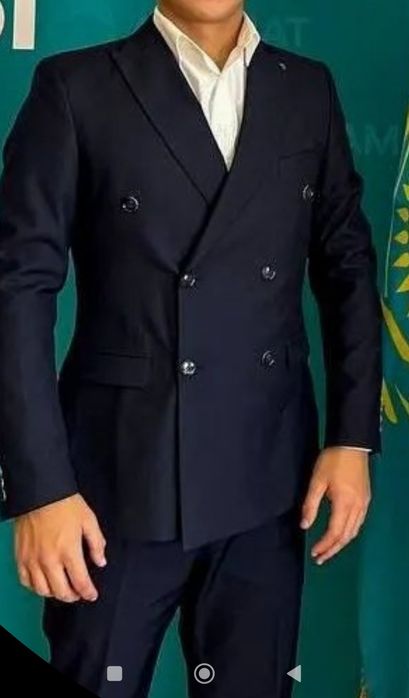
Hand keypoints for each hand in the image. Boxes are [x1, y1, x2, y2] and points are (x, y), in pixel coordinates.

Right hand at [14, 494, 106, 602]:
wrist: (40, 492)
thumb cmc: (65, 504)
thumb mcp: (89, 520)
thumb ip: (97, 543)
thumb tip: (101, 561)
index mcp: (69, 551)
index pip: (80, 582)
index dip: (88, 592)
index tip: (92, 595)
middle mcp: (50, 560)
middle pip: (61, 592)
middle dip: (73, 596)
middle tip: (78, 593)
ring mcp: (33, 560)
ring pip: (42, 590)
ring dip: (54, 593)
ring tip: (62, 588)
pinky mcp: (21, 557)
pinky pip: (25, 581)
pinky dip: (35, 586)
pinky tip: (43, 582)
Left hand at [300, 448, 370, 564]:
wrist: (352, 444)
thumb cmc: (332, 461)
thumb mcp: (317, 481)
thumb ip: (311, 504)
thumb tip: (305, 525)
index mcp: (344, 503)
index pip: (334, 532)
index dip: (324, 545)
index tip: (314, 553)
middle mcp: (357, 507)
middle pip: (346, 536)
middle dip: (333, 549)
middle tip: (320, 558)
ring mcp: (364, 503)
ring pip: (355, 531)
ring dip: (341, 543)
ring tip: (329, 550)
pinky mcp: (366, 499)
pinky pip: (359, 522)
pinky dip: (349, 532)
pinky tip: (341, 534)